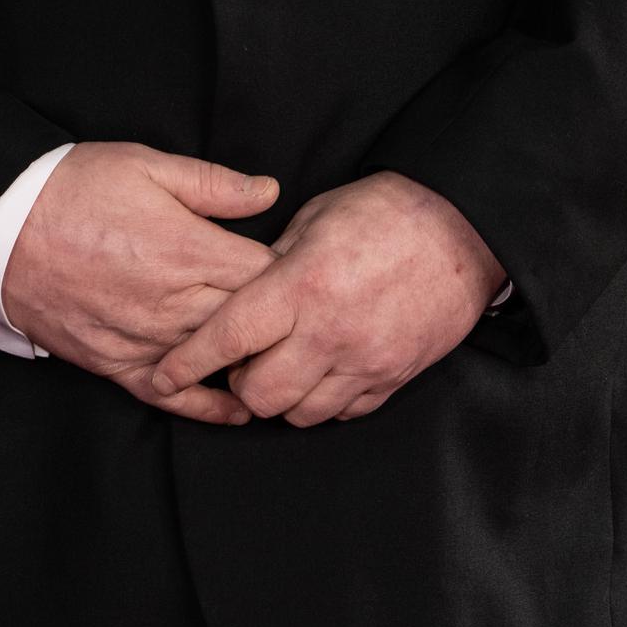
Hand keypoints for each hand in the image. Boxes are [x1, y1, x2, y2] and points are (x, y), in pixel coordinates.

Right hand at [2, 141, 278, 426]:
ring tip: (282, 359)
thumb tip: (270, 192)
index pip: (265, 273)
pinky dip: (207, 407)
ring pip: (215, 360)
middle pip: (249, 322)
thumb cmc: (75, 187)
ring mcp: (143, 338)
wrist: (0, 227)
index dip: (290, 272)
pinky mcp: (114, 363)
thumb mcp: (147, 164)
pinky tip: (239, 410)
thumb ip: (213, 184)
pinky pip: (170, 394)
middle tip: (301, 316)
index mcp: (187, 248)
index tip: (302, 268)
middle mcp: (171, 301)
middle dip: (278, 320)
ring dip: (248, 359)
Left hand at [150, 171, 502, 427]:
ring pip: (300, 414)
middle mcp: (330, 332)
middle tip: (241, 359)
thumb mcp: (314, 219)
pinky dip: (323, 399)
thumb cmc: (383, 212)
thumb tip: (239, 290)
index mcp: (303, 285)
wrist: (463, 230)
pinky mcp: (393, 378)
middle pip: (259, 395)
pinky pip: (343, 412)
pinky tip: (322, 370)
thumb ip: (272, 263)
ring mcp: (365, 362)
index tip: (164, 373)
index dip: (190, 361)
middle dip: (239, 383)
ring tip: (284, 364)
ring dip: (281, 396)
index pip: (230, 336)